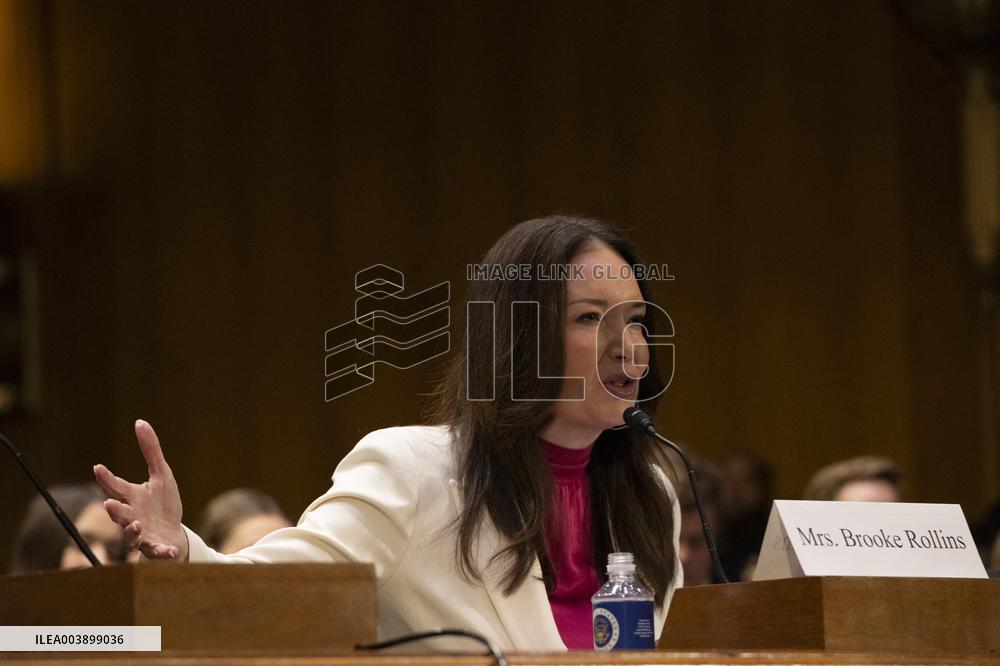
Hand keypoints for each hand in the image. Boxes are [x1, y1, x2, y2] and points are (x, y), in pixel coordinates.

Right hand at [93, 420, 187, 560]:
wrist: (174, 534)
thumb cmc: (163, 504)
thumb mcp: (162, 475)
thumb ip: (151, 451)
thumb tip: (140, 422)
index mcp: (132, 497)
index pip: (115, 486)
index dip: (106, 478)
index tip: (98, 468)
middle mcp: (132, 516)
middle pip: (119, 513)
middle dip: (114, 509)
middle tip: (109, 504)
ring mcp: (141, 534)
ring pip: (130, 535)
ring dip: (131, 531)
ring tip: (136, 524)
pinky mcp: (154, 548)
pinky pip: (154, 551)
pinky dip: (160, 552)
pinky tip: (168, 550)